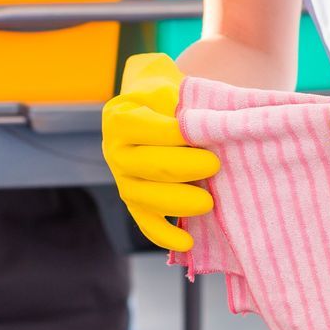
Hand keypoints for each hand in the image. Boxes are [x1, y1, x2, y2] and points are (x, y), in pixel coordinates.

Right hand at [101, 54, 220, 251]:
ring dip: (178, 202)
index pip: (148, 129)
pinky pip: (144, 222)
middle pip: (148, 166)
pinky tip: (187, 242)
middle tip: (214, 165)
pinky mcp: (134, 201)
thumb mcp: (170, 87)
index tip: (203, 133)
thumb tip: (203, 125)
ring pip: (145, 198)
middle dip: (184, 168)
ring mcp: (122, 179)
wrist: (152, 107)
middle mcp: (114, 151)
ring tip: (207, 202)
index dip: (177, 134)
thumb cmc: (168, 96)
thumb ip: (182, 102)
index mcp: (120, 119)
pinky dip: (164, 235)